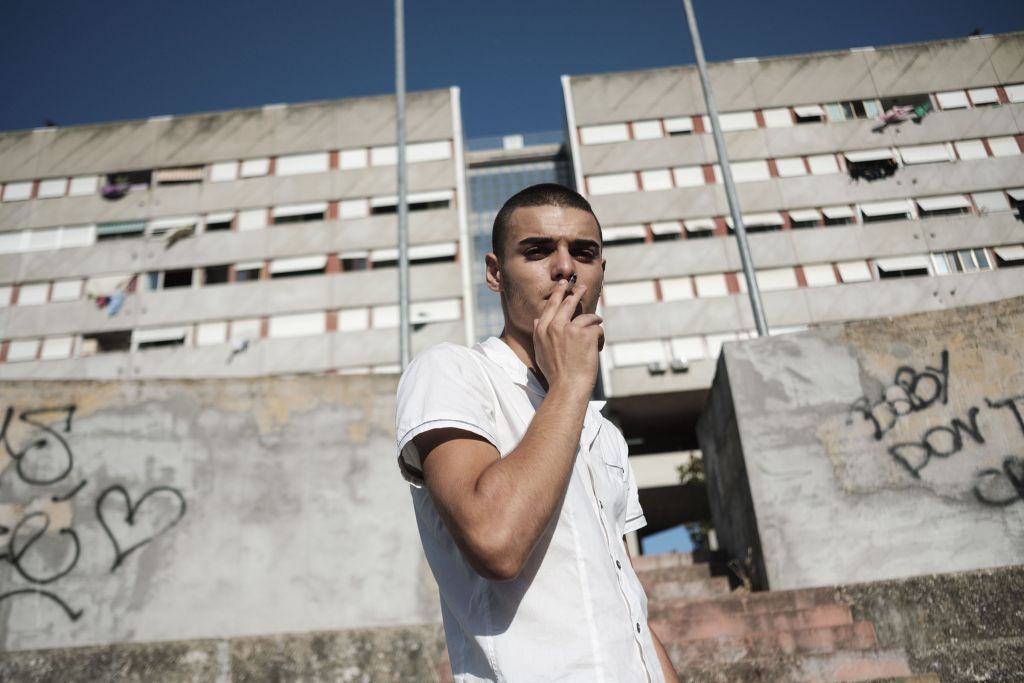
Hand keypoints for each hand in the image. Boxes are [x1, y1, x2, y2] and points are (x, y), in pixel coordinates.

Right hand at [533, 279, 603, 396]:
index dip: (558, 294)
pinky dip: (600, 339)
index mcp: (542, 331)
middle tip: (581, 287)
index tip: (562, 285)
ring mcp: (570, 329)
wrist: (567, 387)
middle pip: (567, 303)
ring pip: (587, 317)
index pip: (550, 306)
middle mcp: (554, 326)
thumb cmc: (555, 374)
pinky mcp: (586, 334)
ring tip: (598, 322)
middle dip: (576, 293)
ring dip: (594, 320)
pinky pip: (597, 330)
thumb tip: (537, 319)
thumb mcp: (540, 353)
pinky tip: (597, 348)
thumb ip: (539, 334)